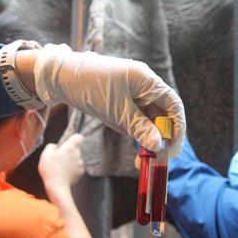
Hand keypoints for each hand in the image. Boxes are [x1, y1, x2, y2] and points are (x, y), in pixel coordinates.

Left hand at [33, 44, 185, 156]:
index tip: (173, 149)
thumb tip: (159, 145)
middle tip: (157, 160)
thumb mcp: (116, 110)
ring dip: (148, 140)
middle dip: (162, 138)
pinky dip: (136, 134)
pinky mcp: (123, 103)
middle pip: (163, 115)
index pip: (174, 105)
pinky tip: (135, 149)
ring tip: (142, 161)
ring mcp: (134, 95)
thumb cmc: (89, 86)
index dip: (177, 128)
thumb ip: (139, 127)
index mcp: (147, 80)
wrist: (60, 77)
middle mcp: (144, 87)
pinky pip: (136, 121)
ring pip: (150, 121)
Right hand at [38, 134, 84, 186]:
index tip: (68, 142)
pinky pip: (77, 167)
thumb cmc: (50, 169)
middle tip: (59, 158)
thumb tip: (55, 146)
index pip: (79, 137)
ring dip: (71, 160)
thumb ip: (51, 146)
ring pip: (76, 158)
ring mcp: (80, 164)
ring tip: (61, 167)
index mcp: (70, 147)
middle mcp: (78, 154)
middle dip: (69, 151)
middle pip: (76, 149)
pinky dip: (72, 169)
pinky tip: (64, 173)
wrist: (57, 186)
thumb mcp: (45, 154)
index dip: (74, 138)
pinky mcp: (81, 172)